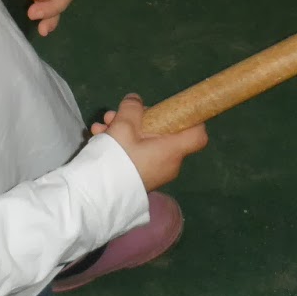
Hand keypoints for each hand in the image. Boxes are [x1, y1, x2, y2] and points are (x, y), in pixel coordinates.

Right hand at [91, 94, 208, 190]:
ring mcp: (154, 172)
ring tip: (101, 126)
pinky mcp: (139, 178)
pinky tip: (98, 138)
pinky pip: (136, 156)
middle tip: (117, 115)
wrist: (98, 196)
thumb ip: (132, 108)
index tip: (172, 109)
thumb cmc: (119, 159)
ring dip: (123, 131)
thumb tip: (135, 100)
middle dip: (138, 120)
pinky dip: (121, 145)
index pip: (198, 135)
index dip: (190, 119)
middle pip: (162, 134)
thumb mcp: (123, 126)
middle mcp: (168, 163)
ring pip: (144, 143)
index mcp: (172, 150)